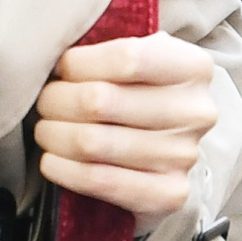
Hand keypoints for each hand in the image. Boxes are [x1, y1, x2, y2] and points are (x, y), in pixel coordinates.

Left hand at [34, 32, 218, 221]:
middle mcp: (197, 112)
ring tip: (46, 129)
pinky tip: (51, 161)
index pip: (126, 57)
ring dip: (54, 135)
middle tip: (45, 101)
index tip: (61, 67)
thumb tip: (55, 49)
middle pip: (101, 101)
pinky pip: (100, 181)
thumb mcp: (141, 56)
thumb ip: (110, 47)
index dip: (80, 63)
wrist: (170, 150)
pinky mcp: (170, 194)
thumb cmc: (142, 93)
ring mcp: (185, 156)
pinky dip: (64, 170)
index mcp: (194, 67)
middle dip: (56, 100)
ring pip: (93, 143)